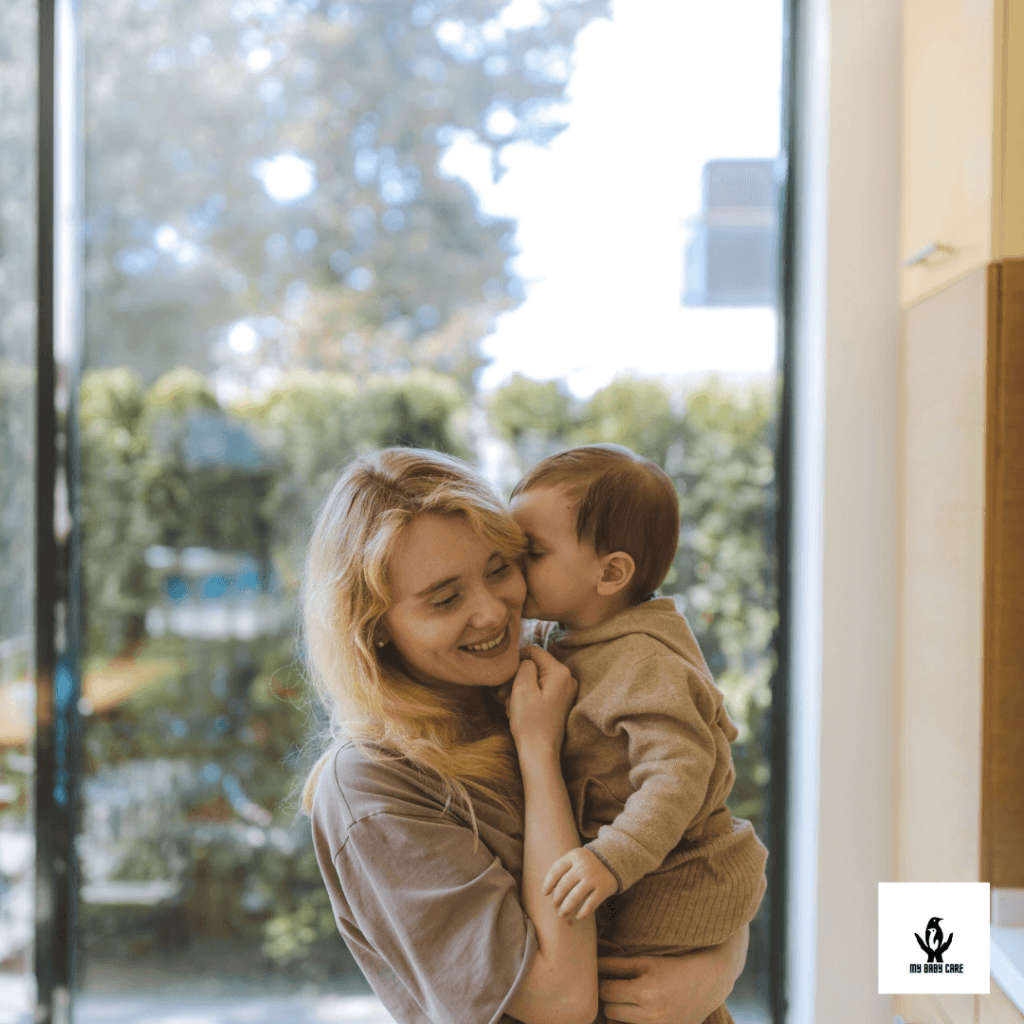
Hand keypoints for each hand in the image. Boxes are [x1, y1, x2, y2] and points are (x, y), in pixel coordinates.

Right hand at [506, 645, 576, 752]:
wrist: (539, 753)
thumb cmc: (530, 723)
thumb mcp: (522, 687)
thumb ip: (524, 665)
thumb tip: (525, 659)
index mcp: (560, 672)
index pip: (533, 651)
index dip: (516, 661)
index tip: (505, 679)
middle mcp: (568, 678)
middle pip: (535, 665)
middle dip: (517, 676)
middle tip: (503, 694)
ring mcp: (565, 690)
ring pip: (535, 677)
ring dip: (519, 687)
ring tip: (509, 703)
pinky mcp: (560, 701)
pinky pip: (540, 689)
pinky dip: (527, 695)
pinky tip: (517, 708)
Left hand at [543, 847, 617, 920]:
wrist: (615, 858)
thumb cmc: (589, 862)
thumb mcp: (576, 858)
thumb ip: (564, 869)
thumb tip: (549, 891)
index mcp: (573, 857)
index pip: (556, 870)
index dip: (548, 883)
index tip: (545, 893)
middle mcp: (582, 867)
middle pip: (564, 885)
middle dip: (557, 898)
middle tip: (555, 905)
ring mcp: (592, 878)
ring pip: (575, 896)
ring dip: (566, 907)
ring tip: (562, 914)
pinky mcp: (603, 888)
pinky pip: (590, 904)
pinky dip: (583, 912)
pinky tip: (579, 916)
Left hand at [598, 925, 748, 1023]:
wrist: (708, 982)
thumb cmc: (674, 965)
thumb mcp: (645, 960)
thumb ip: (616, 963)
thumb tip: (592, 963)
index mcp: (645, 993)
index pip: (606, 992)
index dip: (601, 981)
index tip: (602, 973)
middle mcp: (651, 1016)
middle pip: (609, 1011)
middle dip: (608, 997)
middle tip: (612, 984)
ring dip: (616, 1011)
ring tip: (623, 996)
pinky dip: (628, 1021)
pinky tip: (632, 1008)